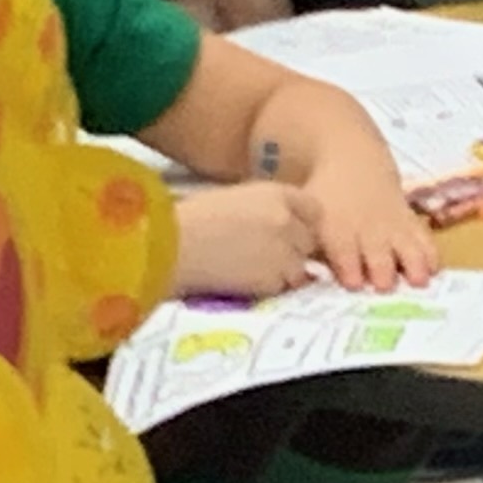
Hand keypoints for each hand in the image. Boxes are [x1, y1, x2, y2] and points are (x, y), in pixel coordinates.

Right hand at [170, 180, 318, 299]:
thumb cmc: (184, 221)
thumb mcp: (229, 202)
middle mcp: (287, 219)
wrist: (170, 247)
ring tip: (250, 272)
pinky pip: (284, 288)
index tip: (292, 235)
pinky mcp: (275, 279)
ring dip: (285, 273)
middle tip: (267, 258)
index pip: (312, 209)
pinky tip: (244, 283)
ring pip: (301, 268)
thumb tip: (278, 232)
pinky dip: (271, 289)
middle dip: (296, 250)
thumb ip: (262, 213)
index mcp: (275, 193)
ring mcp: (285, 250)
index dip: (303, 224)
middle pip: (310, 239)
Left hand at [288, 149, 436, 293]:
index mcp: (337, 230)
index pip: (344, 252)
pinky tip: (433, 269)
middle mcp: (367, 230)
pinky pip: (424, 238)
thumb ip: (307, 244)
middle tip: (385, 286)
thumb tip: (303, 275)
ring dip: (412, 265)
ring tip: (418, 281)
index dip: (349, 268)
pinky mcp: (409, 223)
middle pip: (377, 254)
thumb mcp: (308, 214)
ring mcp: (391, 227)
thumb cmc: (325, 198)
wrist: (351, 159)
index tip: (354, 284)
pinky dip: (430, 254)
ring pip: (405, 247)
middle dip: (381, 270)